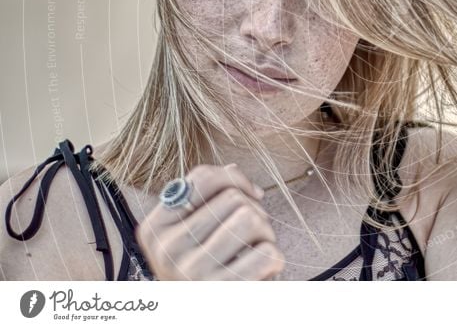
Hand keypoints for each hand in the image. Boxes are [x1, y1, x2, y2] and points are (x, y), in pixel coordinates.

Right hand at [135, 164, 284, 280]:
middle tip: (253, 234)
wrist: (199, 316)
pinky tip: (263, 271)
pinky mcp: (222, 293)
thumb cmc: (204, 273)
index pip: (202, 177)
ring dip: (266, 233)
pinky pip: (267, 253)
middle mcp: (167, 250)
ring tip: (256, 250)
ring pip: (251, 218)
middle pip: (233, 198)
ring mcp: (192, 272)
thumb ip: (206, 201)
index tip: (251, 195)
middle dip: (255, 210)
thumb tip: (232, 169)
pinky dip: (274, 258)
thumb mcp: (190, 237)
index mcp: (155, 228)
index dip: (236, 179)